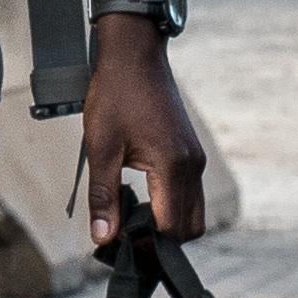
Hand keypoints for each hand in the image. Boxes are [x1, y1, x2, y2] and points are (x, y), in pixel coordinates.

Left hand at [82, 23, 210, 243]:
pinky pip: (190, 192)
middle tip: (124, 236)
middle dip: (160, 240)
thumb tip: (103, 238)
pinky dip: (171, 205)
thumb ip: (104, 197)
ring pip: (193, 212)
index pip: (170, 228)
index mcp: (173, 166)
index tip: (117, 244)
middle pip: (189, 228)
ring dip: (167, 223)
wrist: (134, 54)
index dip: (145, 244)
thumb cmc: (116, 94)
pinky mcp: (192, 151)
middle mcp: (193, 165)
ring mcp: (196, 158)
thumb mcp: (101, 147)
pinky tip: (142, 198)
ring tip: (130, 217)